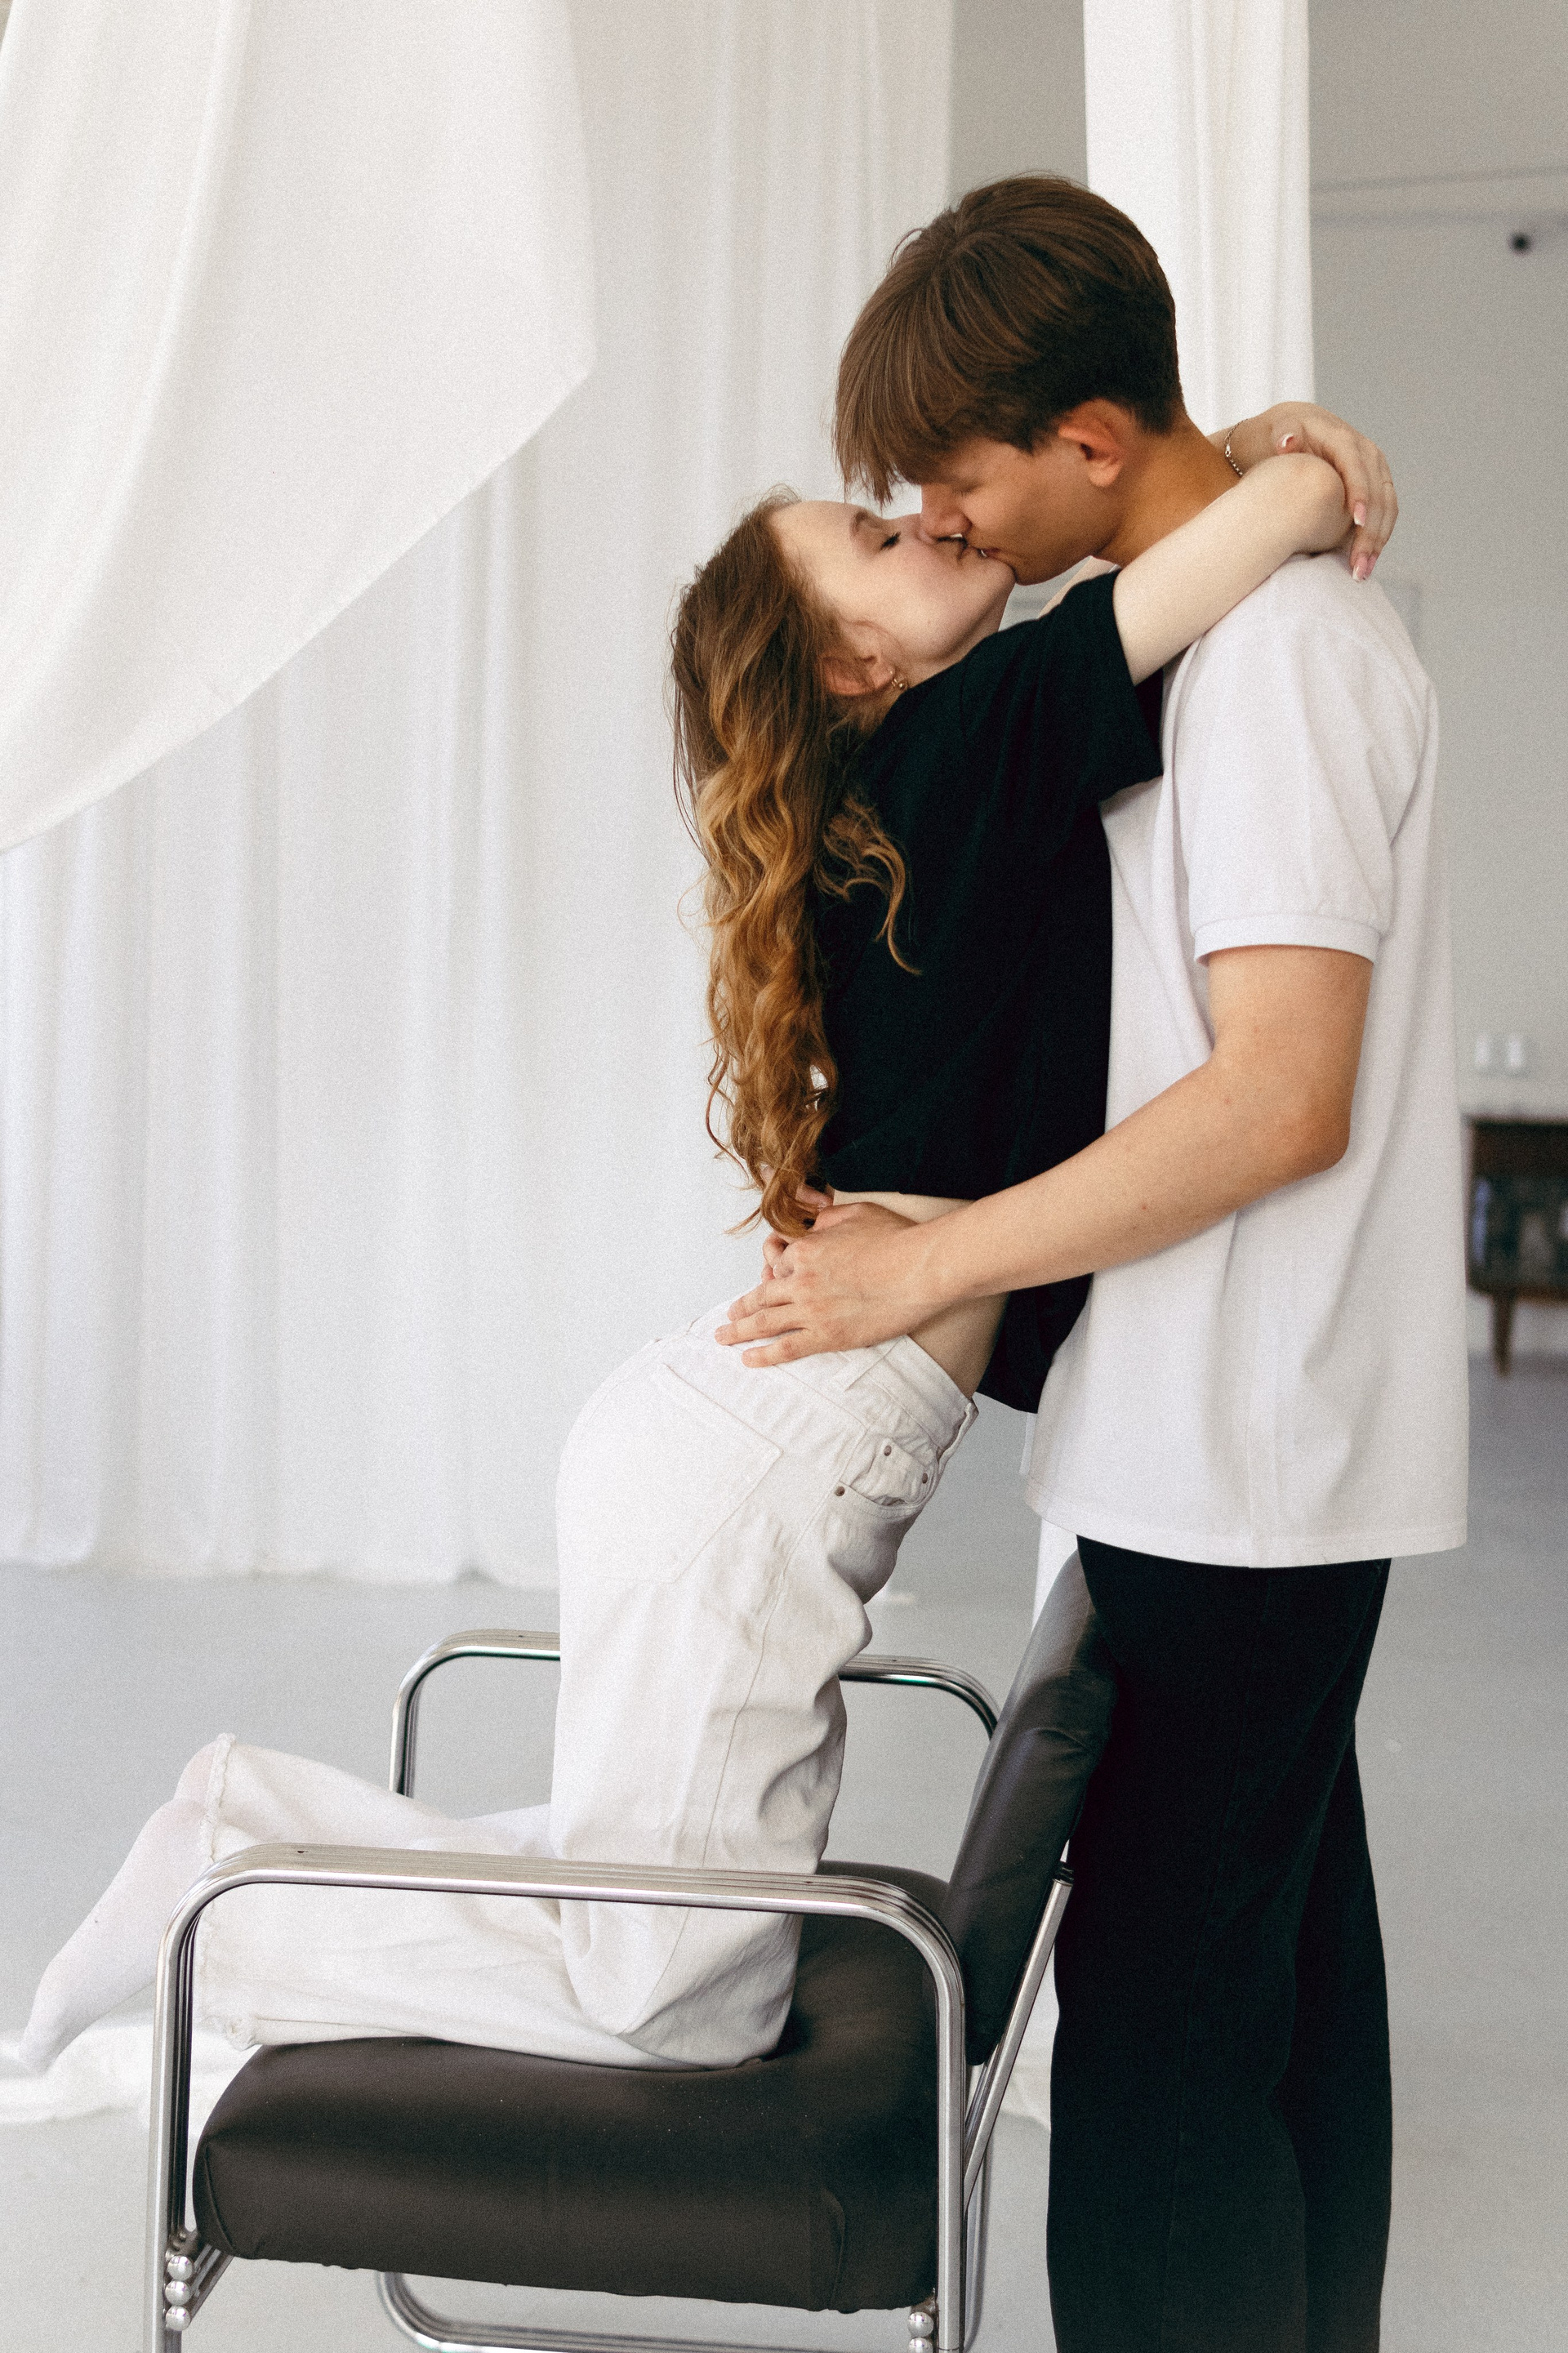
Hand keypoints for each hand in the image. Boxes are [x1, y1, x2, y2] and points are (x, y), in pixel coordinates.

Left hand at [719, 1200, 929, 1366]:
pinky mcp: (827, 1336)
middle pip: (761, 1294)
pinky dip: (763, 1355)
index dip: (775, 1270)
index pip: (779, 1262)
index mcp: (806, 1250)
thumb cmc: (896, 1239)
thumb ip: (826, 1219)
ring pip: (764, 1322)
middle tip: (729, 1315)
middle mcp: (801, 1281)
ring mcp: (811, 1311)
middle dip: (741, 1306)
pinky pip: (786, 1348)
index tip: (771, 1278)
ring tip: (724, 1336)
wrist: (920, 1270)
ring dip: (739, 1331)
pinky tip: (748, 1359)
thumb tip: (812, 1224)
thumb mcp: (855, 1213)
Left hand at [1222, 403, 1395, 580]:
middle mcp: (1365, 452)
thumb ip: (1282, 434)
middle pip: (1379, 492)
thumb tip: (1287, 442)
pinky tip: (1366, 562)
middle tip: (1358, 564)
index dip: (1360, 492)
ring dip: (1378, 540)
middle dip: (1371, 530)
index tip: (1357, 521)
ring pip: (1387, 506)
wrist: (1284, 437)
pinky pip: (1384, 513)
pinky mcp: (1373, 487)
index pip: (1357, 466)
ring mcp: (1372, 471)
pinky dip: (1378, 537)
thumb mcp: (1274, 432)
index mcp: (1343, 439)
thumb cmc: (1275, 438)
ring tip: (1362, 572)